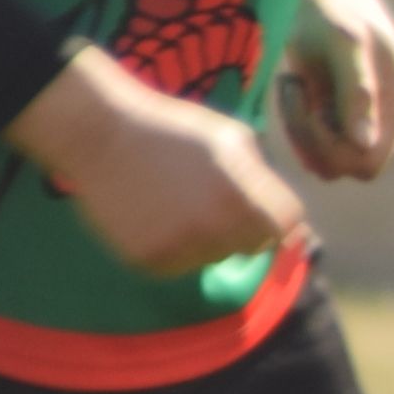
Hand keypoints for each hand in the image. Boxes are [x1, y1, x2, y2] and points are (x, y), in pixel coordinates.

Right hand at [11, 46, 304, 279]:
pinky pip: (178, 265)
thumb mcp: (233, 139)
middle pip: (252, 245)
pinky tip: (154, 215)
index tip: (256, 201)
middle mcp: (219, 230)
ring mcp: (184, 249)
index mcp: (246, 198)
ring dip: (207, 239)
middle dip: (241, 225)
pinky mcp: (152, 263)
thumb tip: (290, 217)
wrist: (103, 134)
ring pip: (215, 257)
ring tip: (176, 202)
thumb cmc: (174, 129)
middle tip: (207, 198)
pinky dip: (173, 248)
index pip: (286, 226)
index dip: (274, 212)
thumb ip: (265, 179)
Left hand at [273, 0, 393, 182]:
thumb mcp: (343, 43)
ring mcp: (379, 124)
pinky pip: (325, 149)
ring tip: (296, 84)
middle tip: (293, 88)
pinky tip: (300, 87)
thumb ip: (357, 93)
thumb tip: (365, 145)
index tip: (304, 92)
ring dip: (303, 131)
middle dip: (311, 137)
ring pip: (331, 164)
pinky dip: (303, 125)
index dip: (327, 143)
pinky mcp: (355, 121)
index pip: (364, 163)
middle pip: (347, 168)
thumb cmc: (334, 9)